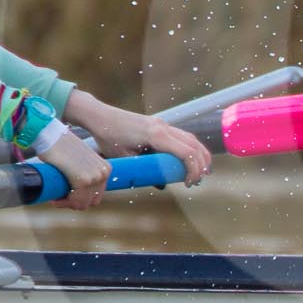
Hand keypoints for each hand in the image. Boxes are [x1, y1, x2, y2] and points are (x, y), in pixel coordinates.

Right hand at [35, 130, 111, 209]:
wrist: (51, 136)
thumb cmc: (61, 147)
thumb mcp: (81, 161)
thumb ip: (85, 173)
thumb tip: (79, 191)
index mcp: (105, 168)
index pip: (97, 195)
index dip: (81, 198)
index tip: (67, 195)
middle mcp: (103, 173)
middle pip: (91, 202)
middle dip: (75, 202)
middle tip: (60, 197)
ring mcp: (95, 177)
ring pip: (82, 204)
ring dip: (68, 203)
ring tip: (56, 197)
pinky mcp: (84, 181)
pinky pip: (74, 202)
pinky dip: (63, 203)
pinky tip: (55, 198)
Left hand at [62, 90, 213, 183]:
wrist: (100, 117)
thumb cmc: (109, 138)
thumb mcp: (125, 160)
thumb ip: (144, 172)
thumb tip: (162, 185)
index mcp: (156, 135)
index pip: (186, 152)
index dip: (193, 169)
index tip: (190, 183)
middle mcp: (163, 127)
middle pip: (193, 145)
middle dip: (201, 163)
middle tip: (198, 181)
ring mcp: (162, 124)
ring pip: (190, 138)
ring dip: (199, 154)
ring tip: (202, 171)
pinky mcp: (159, 125)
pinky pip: (181, 136)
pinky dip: (190, 148)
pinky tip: (190, 158)